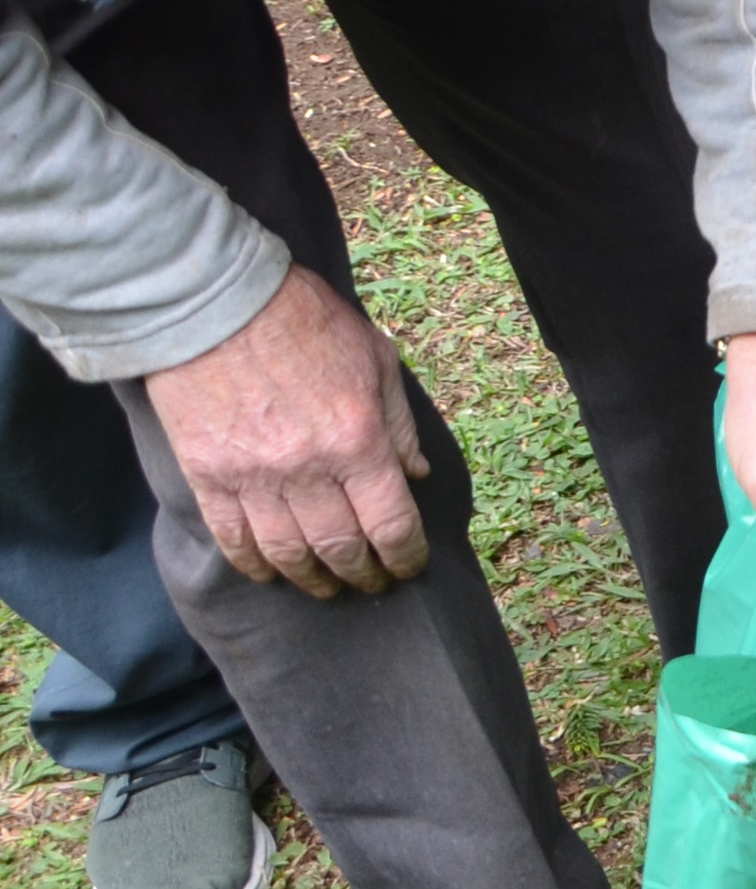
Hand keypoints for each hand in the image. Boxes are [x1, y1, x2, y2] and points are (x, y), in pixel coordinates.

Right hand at [141, 265, 426, 597]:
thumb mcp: (375, 359)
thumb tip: (415, 474)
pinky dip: (254, 563)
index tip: (409, 567)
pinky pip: (232, 537)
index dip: (406, 557)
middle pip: (341, 548)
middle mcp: (307, 468)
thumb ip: (398, 424)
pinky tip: (270, 573)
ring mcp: (253, 476)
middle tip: (372, 583)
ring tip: (326, 586)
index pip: (392, 525)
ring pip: (288, 553)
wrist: (212, 301)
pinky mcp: (207, 474)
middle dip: (364, 574)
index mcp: (358, 441)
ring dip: (312, 579)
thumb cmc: (302, 320)